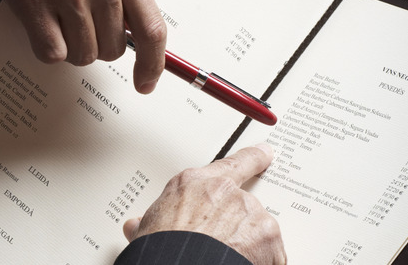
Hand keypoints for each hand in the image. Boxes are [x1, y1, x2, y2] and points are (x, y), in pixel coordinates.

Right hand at [0, 0, 166, 93]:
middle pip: (113, 50)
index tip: (146, 82)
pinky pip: (52, 53)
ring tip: (55, 15)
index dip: (152, 64)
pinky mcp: (35, 4)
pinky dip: (46, 46)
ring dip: (70, 45)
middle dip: (97, 44)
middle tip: (78, 22)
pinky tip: (39, 22)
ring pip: (82, 54)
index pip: (151, 31)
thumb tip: (132, 30)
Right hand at [123, 144, 286, 264]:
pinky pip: (272, 251)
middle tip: (222, 245)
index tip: (265, 153)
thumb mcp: (147, 230)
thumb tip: (135, 226)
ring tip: (228, 258)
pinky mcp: (268, 235)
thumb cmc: (163, 250)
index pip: (231, 163)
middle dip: (236, 224)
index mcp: (194, 183)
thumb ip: (150, 221)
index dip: (252, 157)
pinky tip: (244, 264)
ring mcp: (249, 211)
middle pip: (243, 204)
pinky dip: (263, 261)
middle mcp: (225, 191)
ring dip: (249, 243)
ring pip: (257, 228)